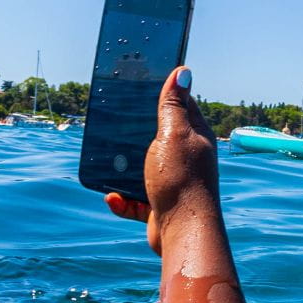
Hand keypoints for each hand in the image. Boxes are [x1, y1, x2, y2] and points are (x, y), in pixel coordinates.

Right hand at [103, 67, 220, 252]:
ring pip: (144, 169)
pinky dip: (122, 199)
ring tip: (107, 164)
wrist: (183, 231)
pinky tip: (112, 197)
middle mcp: (187, 158)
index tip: (141, 85)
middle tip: (114, 126)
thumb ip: (173, 105)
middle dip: (136, 134)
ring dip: (124, 169)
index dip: (165, 94)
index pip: (182, 106)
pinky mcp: (160, 205)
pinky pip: (135, 199)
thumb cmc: (181, 179)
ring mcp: (173, 182)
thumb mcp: (173, 134)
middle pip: (158, 138)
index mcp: (195, 136)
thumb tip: (184, 71)